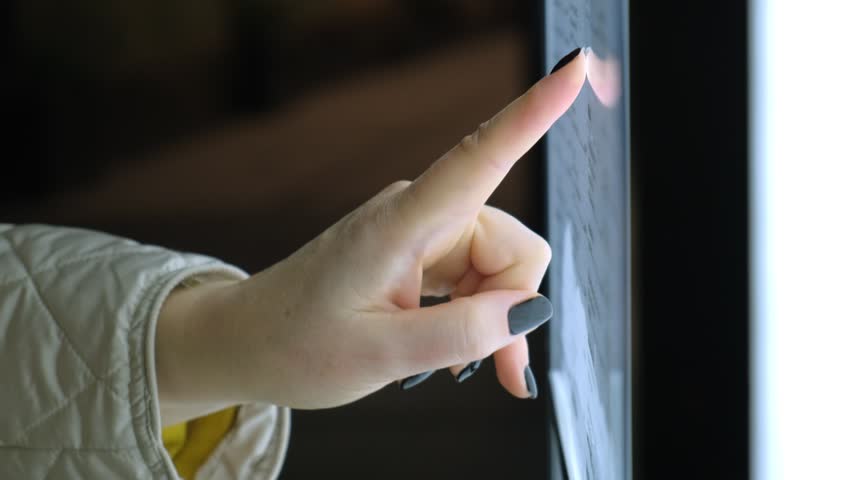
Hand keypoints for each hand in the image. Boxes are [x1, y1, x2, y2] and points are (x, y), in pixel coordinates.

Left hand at [155, 49, 585, 419]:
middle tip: (494, 370)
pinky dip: (479, 316)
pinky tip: (462, 356)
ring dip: (495, 320)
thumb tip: (527, 309)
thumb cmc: (295, 346)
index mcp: (400, 224)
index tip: (575, 68)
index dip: (532, 113)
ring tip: (461, 368)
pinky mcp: (420, 252)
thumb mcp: (378, 356)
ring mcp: (421, 232)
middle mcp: (419, 215)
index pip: (478, 158)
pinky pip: (477, 278)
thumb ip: (458, 333)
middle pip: (512, 246)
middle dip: (512, 308)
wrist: (246, 343)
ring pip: (500, 266)